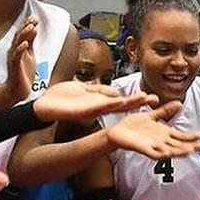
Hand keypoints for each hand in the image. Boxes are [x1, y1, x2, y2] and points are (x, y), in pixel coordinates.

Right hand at [1, 16, 38, 103]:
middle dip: (26, 26)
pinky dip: (20, 49)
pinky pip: (16, 56)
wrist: (17, 90)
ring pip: (17, 43)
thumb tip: (34, 29)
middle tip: (34, 18)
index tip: (36, 17)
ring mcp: (14, 58)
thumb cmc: (23, 73)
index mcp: (19, 48)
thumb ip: (31, 43)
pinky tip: (25, 44)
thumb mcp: (30, 55)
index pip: (23, 33)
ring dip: (24, 35)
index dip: (28, 24)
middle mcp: (15, 51)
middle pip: (19, 35)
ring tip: (31, 27)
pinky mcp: (14, 66)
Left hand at [33, 81, 159, 122]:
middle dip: (140, 103)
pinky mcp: (82, 111)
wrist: (42, 104)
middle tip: (158, 101)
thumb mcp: (84, 88)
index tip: (153, 99)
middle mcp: (98, 107)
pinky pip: (99, 107)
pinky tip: (121, 101)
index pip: (123, 99)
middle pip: (124, 105)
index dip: (138, 99)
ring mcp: (91, 109)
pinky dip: (111, 103)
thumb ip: (101, 90)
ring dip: (129, 103)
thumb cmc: (60, 97)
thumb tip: (117, 92)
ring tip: (144, 99)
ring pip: (115, 106)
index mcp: (99, 101)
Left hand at [105, 101, 199, 158]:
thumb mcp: (152, 115)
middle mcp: (160, 141)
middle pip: (178, 144)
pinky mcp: (144, 149)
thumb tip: (179, 103)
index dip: (190, 136)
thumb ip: (165, 111)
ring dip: (180, 151)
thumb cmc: (132, 126)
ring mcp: (153, 146)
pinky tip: (169, 151)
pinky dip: (162, 153)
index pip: (180, 136)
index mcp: (163, 133)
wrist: (117, 131)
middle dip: (190, 145)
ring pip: (170, 150)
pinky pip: (155, 152)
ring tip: (191, 150)